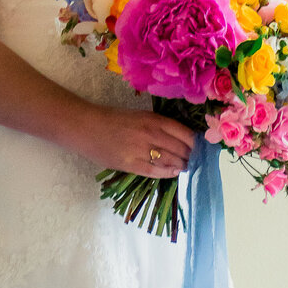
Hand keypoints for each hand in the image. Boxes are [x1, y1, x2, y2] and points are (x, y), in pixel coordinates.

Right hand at [74, 104, 195, 177]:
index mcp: (152, 118)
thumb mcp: (138, 115)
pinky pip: (156, 171)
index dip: (195, 142)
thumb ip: (156, 125)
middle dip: (190, 156)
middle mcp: (150, 133)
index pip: (183, 132)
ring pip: (171, 160)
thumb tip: (178, 137)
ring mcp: (141, 150)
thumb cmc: (112, 118)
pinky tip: (174, 172)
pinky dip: (168, 172)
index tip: (201, 147)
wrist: (86, 127)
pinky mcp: (131, 164)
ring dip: (181, 165)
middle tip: (196, 160)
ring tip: (186, 166)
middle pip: (180, 148)